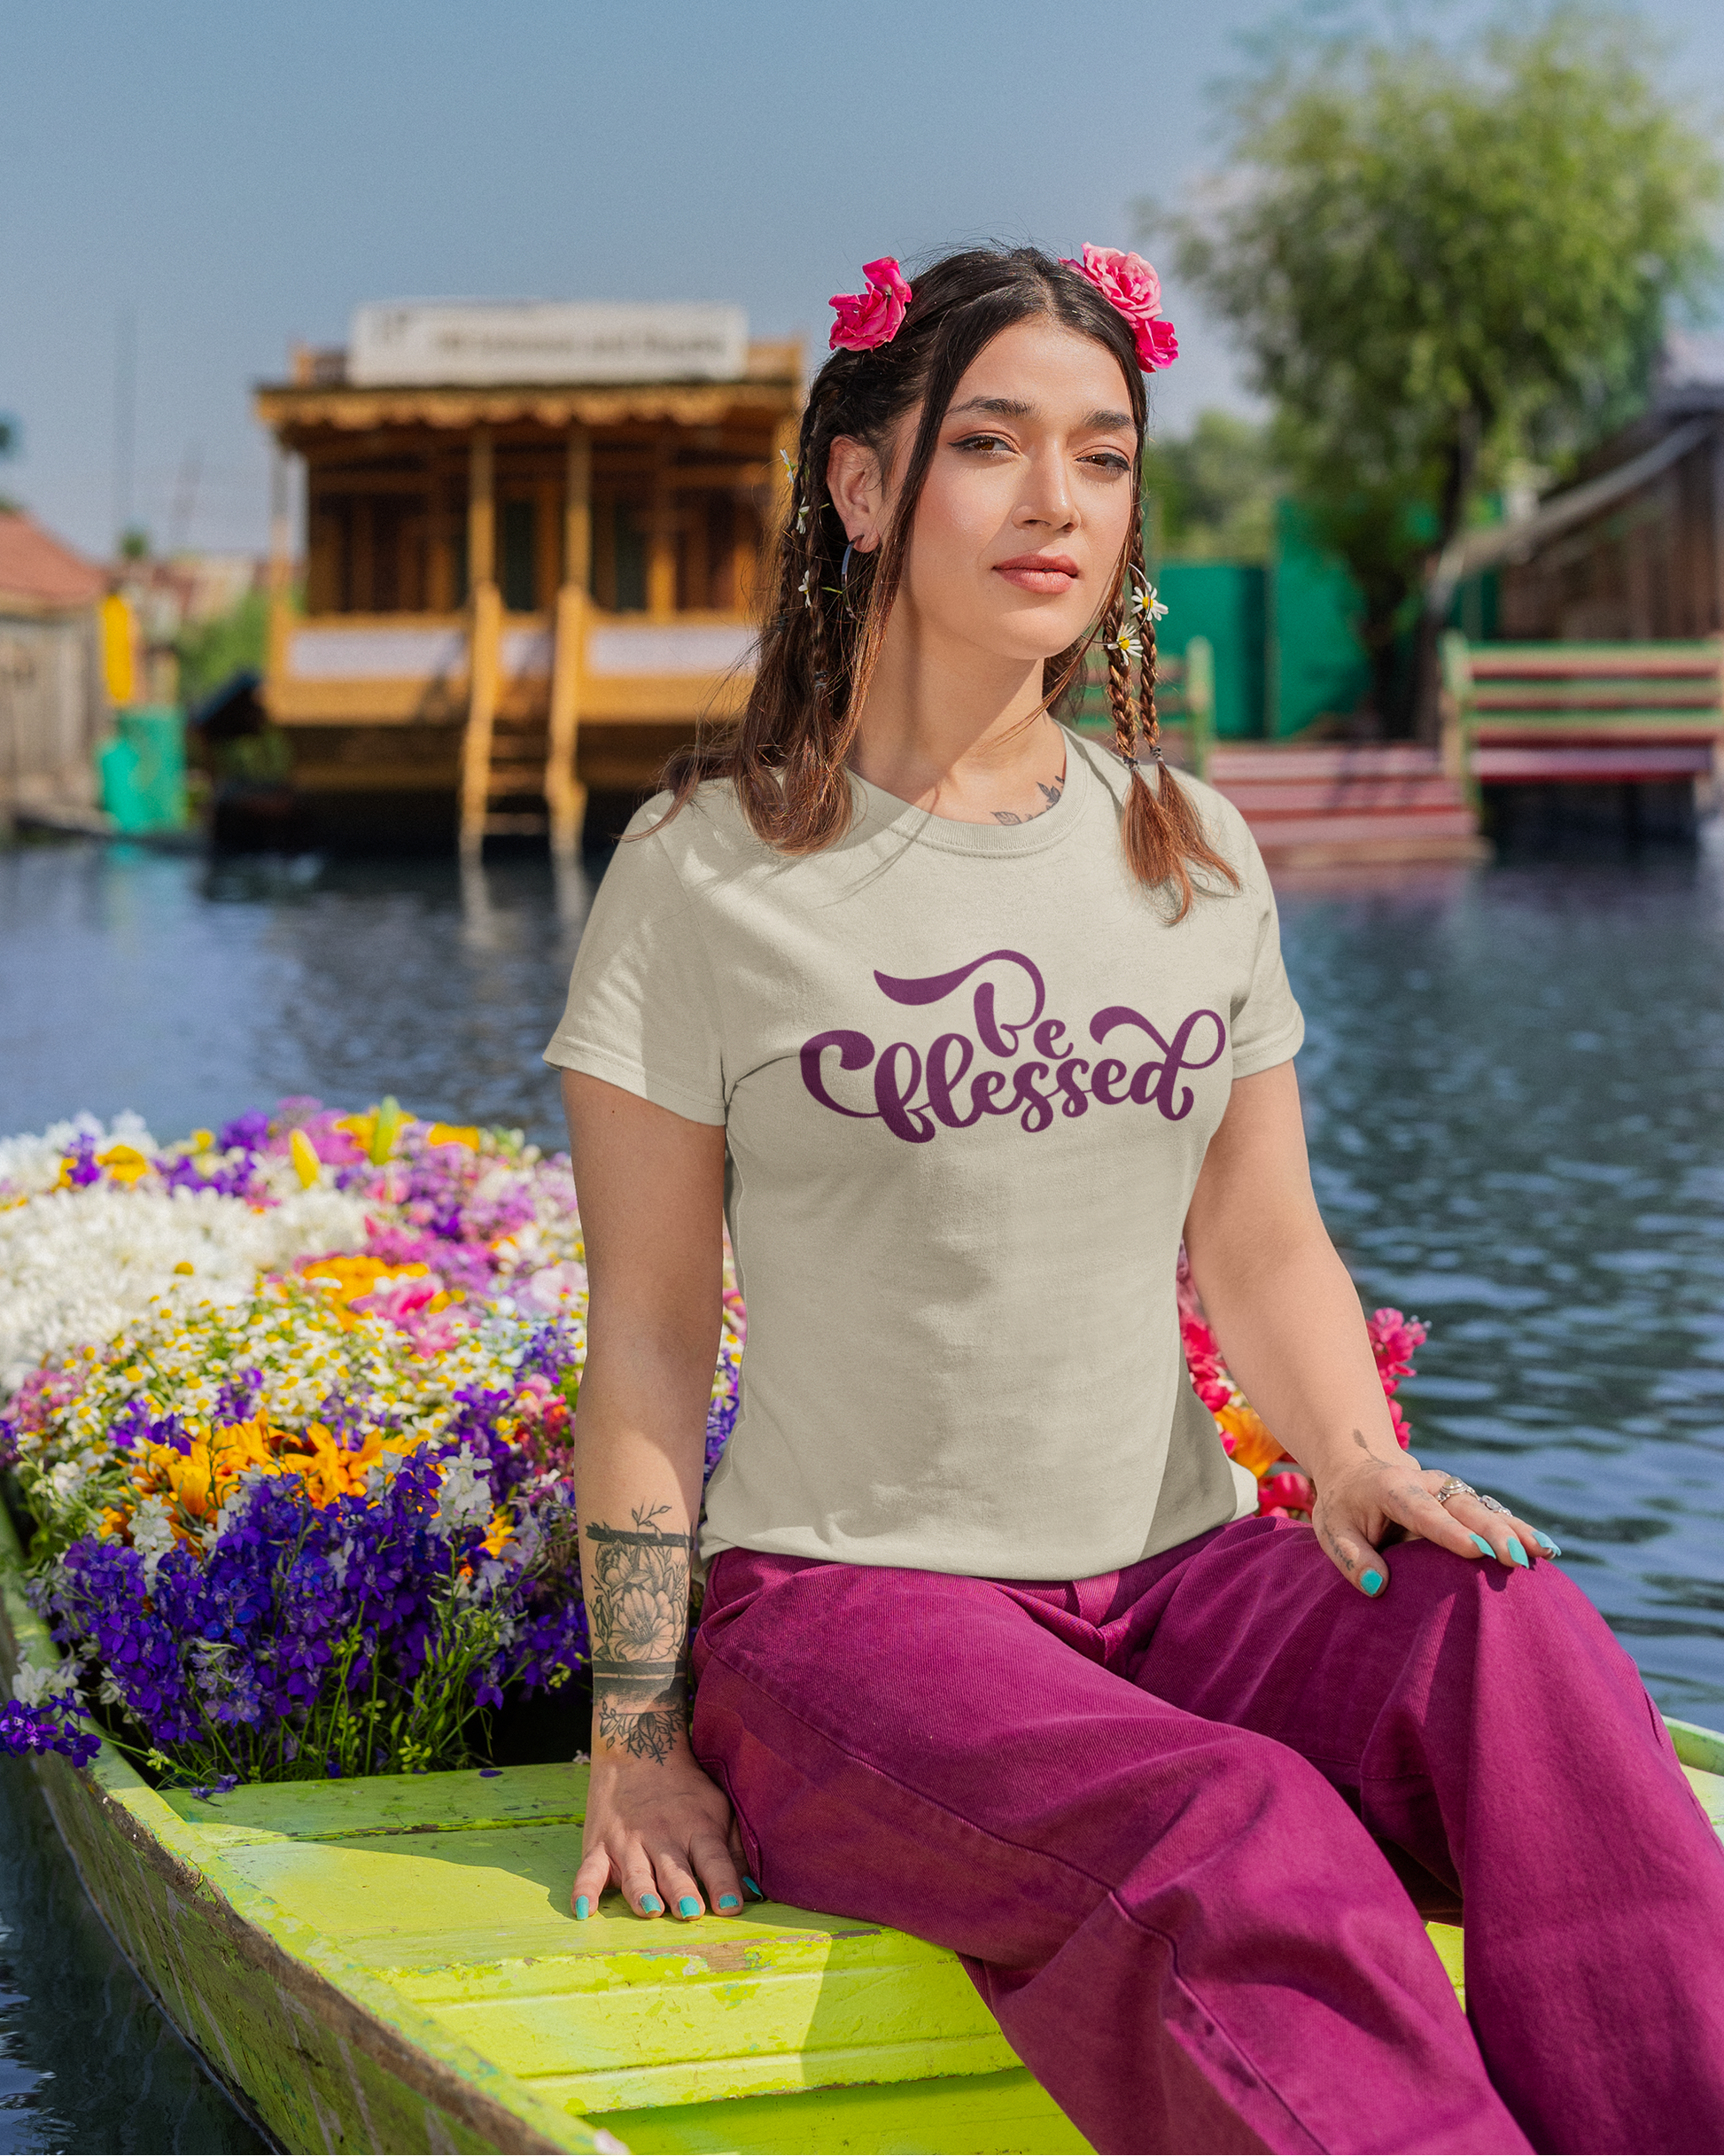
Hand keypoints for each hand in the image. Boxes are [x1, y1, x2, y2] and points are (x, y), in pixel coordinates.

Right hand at [572, 1746, 752, 1921]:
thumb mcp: (718, 1809)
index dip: (723, 1883)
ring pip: (635, 1873)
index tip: (732, 1907)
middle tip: (692, 1912)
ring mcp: (627, 1842)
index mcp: (697, 1828)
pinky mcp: (598, 1845)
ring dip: (642, 1892)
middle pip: (674, 1869)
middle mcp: (662, 1837)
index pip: (713, 1860)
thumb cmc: (686, 1789)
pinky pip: (588, 1871)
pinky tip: (584, 1910)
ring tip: (651, 1910)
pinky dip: (584, 1891)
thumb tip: (752, 1891)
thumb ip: (734, 1851)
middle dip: (683, 1891)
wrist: (637, 1748)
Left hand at [1312, 1447, 1556, 1597]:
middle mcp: (1429, 1485)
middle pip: (1464, 1508)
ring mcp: (1451, 1491)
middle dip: (1494, 1533)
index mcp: (1393, 1488)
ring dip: (1516, 1531)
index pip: (1422, 1511)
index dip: (1449, 1531)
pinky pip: (1496, 1516)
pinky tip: (1547, 1550)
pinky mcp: (1466, 1503)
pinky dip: (1520, 1531)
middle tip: (1517, 1560)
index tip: (1476, 1551)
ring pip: (1487, 1510)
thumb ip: (1351, 1557)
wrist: (1360, 1471)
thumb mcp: (1331, 1529)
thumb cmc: (1345, 1507)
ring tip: (1545, 1553)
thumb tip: (1376, 1587)